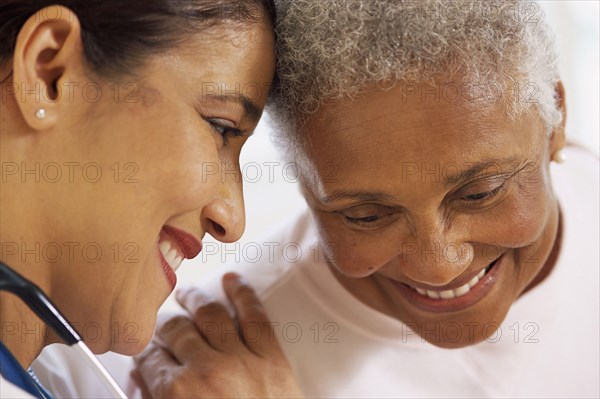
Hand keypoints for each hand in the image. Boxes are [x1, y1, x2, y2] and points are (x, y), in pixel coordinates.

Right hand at [132, 273, 302, 397]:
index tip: (146, 350)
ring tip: (187, 295)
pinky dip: (242, 293)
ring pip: (210, 314)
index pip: (150, 359)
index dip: (145, 353)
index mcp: (178, 394)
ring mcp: (243, 359)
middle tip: (163, 324)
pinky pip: (255, 315)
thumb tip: (141, 380)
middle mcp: (207, 370)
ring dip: (195, 299)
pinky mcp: (273, 358)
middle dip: (165, 325)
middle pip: (176, 331)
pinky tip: (231, 281)